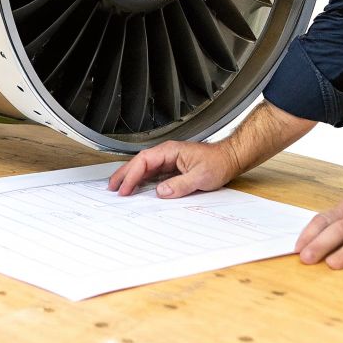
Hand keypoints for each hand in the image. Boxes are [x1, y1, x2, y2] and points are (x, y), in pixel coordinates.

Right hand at [106, 139, 242, 198]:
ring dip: (131, 177)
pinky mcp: (172, 167)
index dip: (132, 175)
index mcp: (170, 151)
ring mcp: (168, 160)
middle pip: (139, 162)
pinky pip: (152, 173)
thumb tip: (161, 191)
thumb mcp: (201, 177)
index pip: (144, 161)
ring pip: (144, 167)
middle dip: (124, 174)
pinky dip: (141, 180)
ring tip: (119, 188)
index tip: (125, 189)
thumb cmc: (218, 163)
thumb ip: (180, 184)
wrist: (230, 159)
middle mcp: (167, 153)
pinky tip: (136, 188)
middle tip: (112, 187)